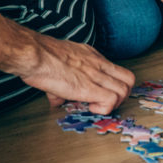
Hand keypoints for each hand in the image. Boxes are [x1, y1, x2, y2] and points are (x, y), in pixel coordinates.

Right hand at [0, 8, 133, 114]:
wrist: (34, 54)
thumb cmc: (40, 57)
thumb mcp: (59, 63)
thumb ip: (63, 81)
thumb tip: (58, 100)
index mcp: (92, 56)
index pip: (117, 70)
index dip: (114, 86)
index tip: (101, 94)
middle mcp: (98, 63)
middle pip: (129, 79)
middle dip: (122, 96)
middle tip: (105, 103)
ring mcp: (95, 74)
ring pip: (124, 91)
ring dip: (114, 104)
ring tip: (96, 106)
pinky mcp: (88, 87)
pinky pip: (110, 101)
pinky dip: (104, 109)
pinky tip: (89, 107)